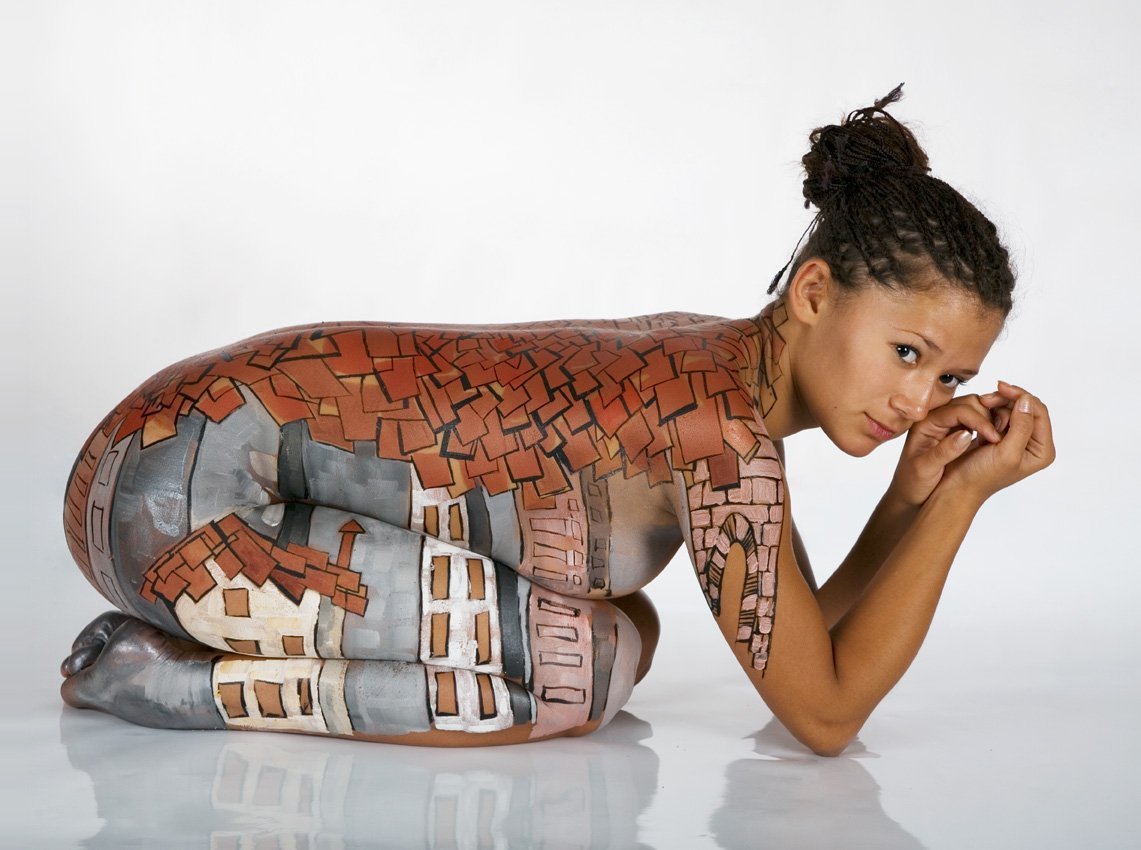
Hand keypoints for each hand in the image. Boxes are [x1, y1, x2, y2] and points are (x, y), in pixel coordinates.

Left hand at [888, 388, 1010, 506]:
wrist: (908, 494)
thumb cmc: (911, 483)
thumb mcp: (924, 469)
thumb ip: (943, 452)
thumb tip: (966, 434)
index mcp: (925, 423)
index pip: (958, 410)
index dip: (979, 421)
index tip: (995, 438)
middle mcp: (935, 419)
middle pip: (969, 404)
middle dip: (987, 416)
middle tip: (1000, 437)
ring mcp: (946, 424)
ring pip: (975, 410)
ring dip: (990, 420)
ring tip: (999, 439)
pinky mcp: (954, 432)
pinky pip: (975, 421)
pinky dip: (987, 427)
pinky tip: (993, 441)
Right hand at [939, 382, 1054, 503]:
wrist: (957, 486)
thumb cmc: (981, 476)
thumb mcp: (1007, 453)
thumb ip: (1022, 427)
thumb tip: (1026, 400)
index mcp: (1041, 450)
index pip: (1039, 412)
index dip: (1021, 397)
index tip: (1000, 388)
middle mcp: (1033, 443)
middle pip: (1028, 408)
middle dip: (1008, 400)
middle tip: (987, 397)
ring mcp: (1018, 439)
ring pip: (1014, 408)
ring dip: (998, 405)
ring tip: (982, 407)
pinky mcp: (1003, 436)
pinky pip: (1002, 414)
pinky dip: (992, 411)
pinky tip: (981, 413)